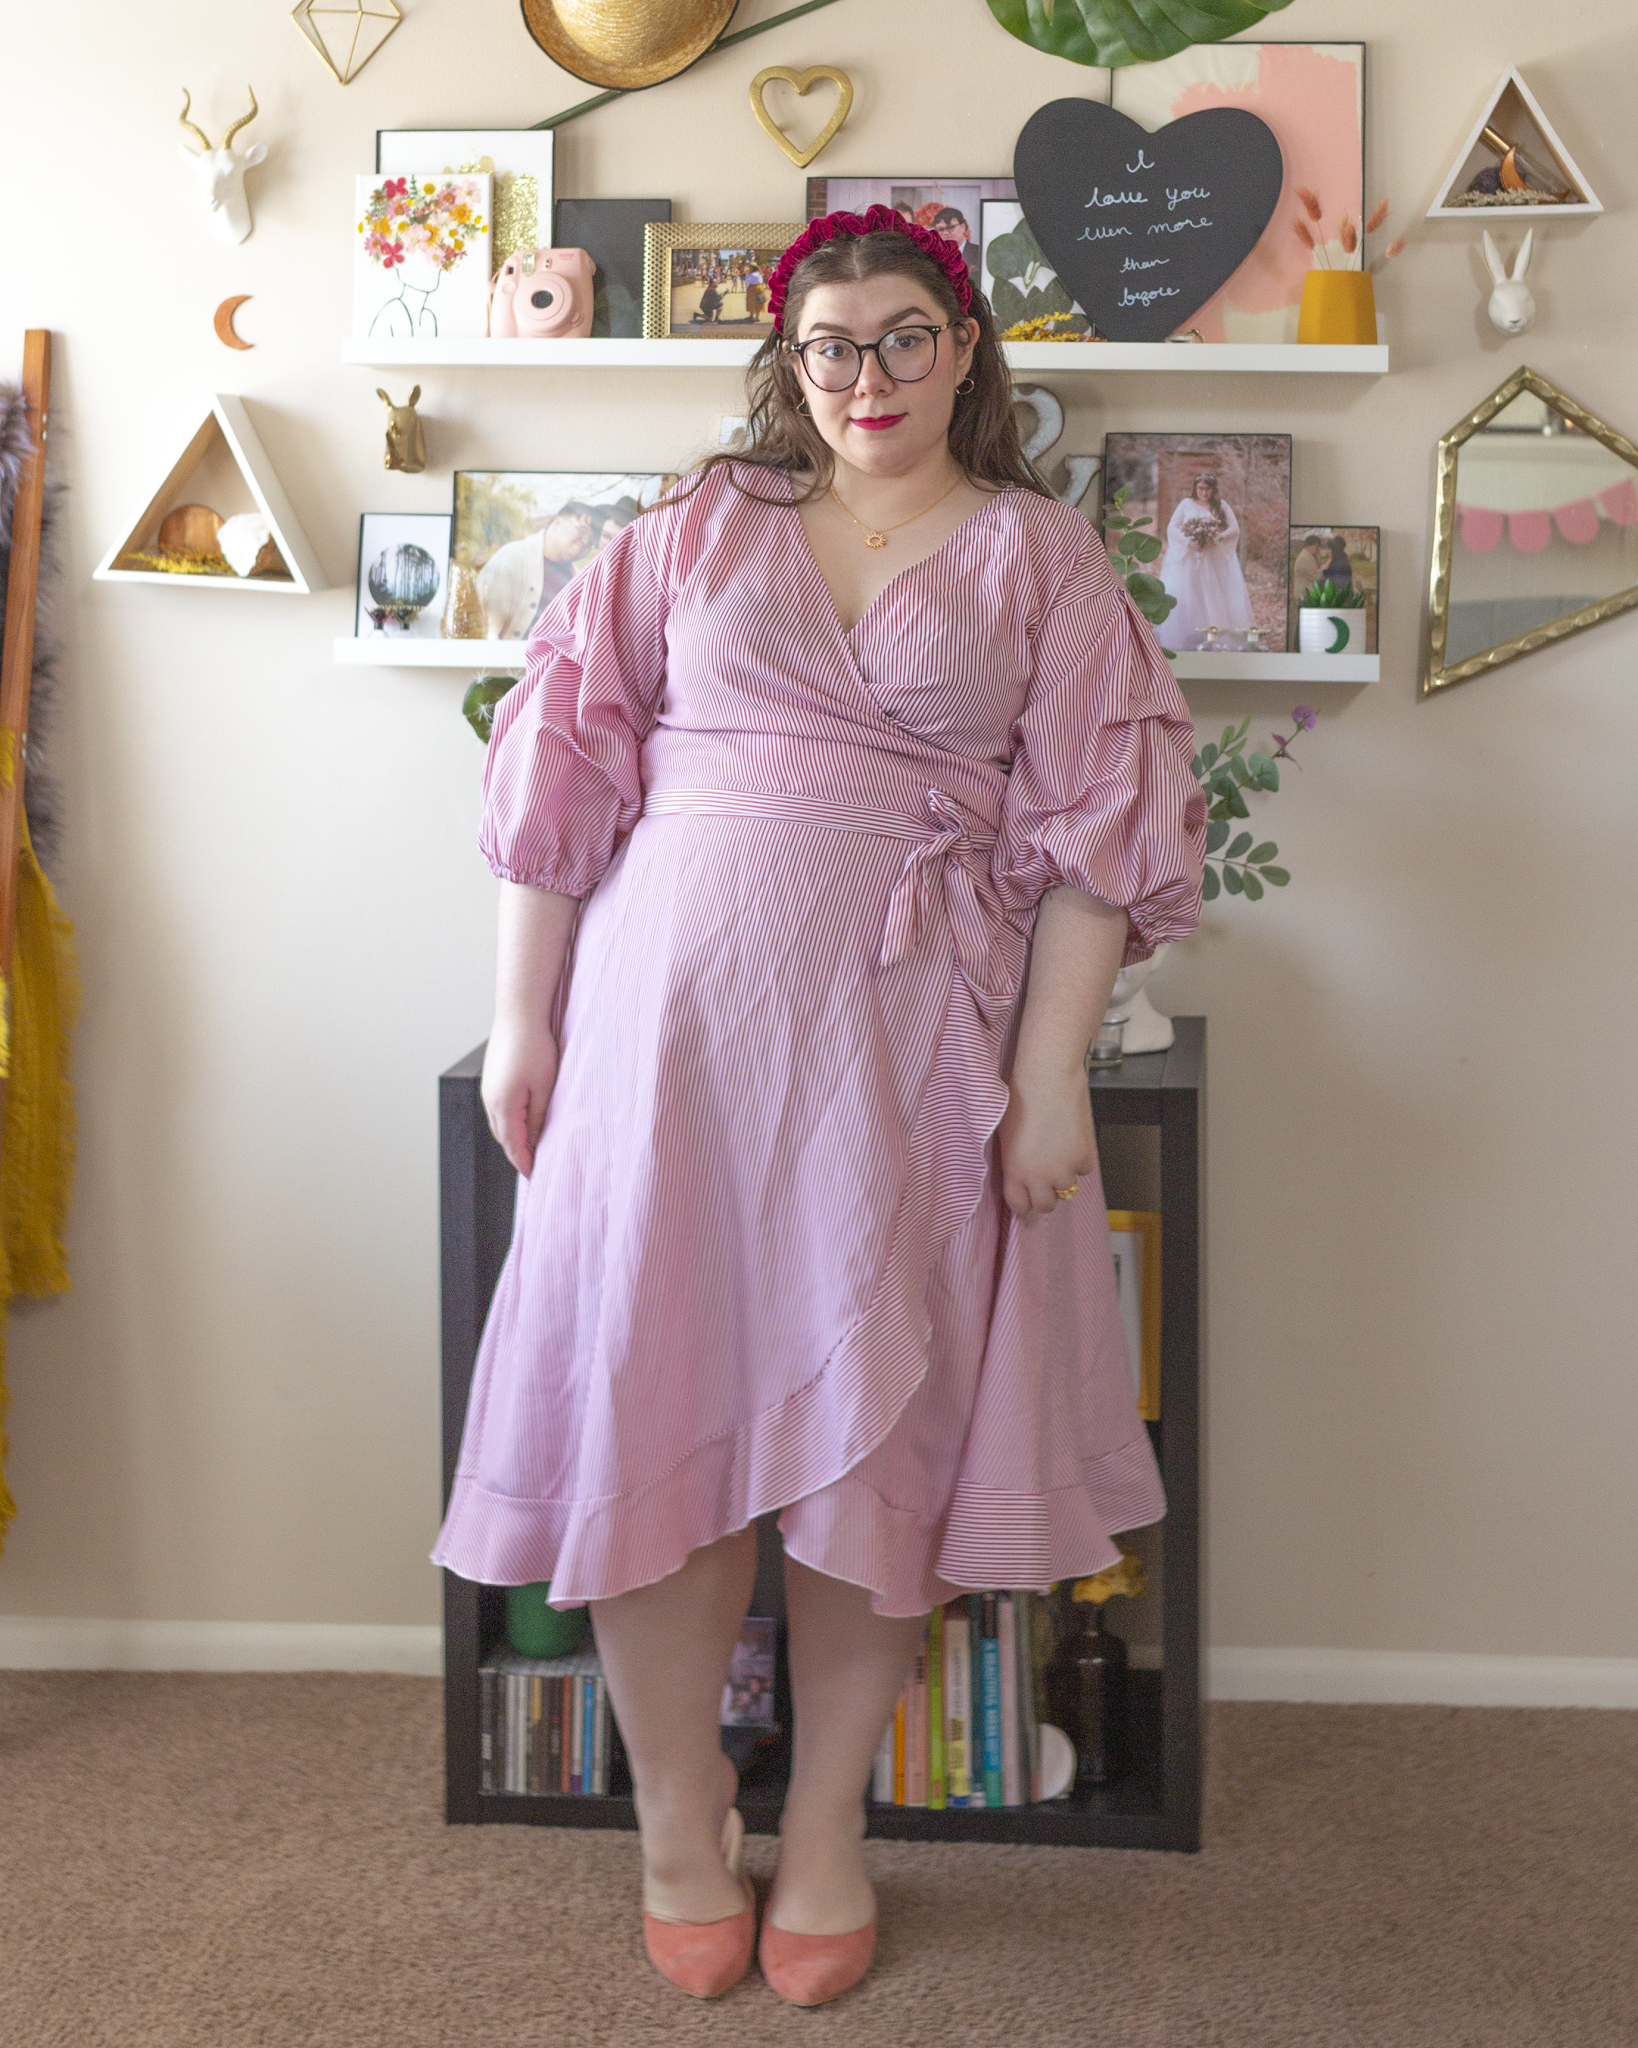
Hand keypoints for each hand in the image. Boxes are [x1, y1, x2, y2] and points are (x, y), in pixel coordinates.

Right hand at [482, 1012, 559, 1177]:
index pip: (513, 1145)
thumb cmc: (534, 1046)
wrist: (518, 1014)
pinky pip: (499, 1108)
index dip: (523, 1162)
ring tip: (530, 1146)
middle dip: (517, 1153)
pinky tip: (523, 1119)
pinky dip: (509, 1120)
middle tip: (533, 1165)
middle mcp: (490, 1100)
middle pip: (503, 1137)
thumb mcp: (545, 1086)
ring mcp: (488, 1088)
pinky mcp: (492, 1078)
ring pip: (500, 1123)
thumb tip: (537, 1137)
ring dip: (513, 1136)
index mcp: (503, 1106)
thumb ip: (539, 1116)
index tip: (533, 1176)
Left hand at [997, 1067, 1095, 1218]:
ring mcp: (1064, 1169)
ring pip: (1067, 1188)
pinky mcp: (1084, 1157)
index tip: (1028, 1202)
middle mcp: (1038, 1176)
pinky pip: (1084, 1169)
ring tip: (1059, 1150)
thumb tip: (1022, 1175)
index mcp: (1014, 1171)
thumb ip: (1014, 1161)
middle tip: (1048, 1179)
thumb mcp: (1006, 1136)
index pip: (1019, 1206)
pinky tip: (1072, 1138)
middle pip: (1046, 1206)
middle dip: (1046, 1195)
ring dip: (1064, 1175)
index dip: (1024, 1205)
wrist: (1048, 1078)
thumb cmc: (1021, 1097)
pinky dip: (1081, 1158)